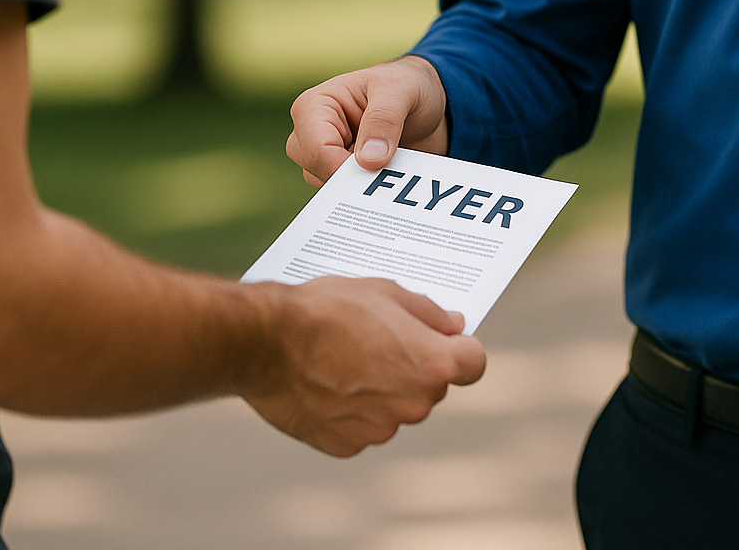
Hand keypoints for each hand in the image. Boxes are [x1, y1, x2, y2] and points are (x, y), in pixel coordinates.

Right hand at [239, 277, 485, 456]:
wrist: (265, 343)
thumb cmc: (326, 310)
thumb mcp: (385, 292)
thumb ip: (429, 313)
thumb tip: (453, 326)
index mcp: (433, 365)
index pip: (473, 364)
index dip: (459, 348)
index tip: (443, 339)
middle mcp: (414, 404)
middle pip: (431, 386)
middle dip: (414, 367)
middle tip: (378, 340)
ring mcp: (380, 429)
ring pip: (395, 408)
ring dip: (381, 390)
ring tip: (344, 360)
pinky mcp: (346, 445)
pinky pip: (361, 427)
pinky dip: (351, 411)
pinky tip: (326, 384)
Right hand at [287, 56, 448, 184]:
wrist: (429, 103)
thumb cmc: (407, 84)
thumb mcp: (401, 91)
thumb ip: (384, 119)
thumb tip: (369, 160)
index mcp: (315, 105)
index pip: (316, 148)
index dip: (343, 166)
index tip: (377, 167)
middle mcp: (313, 132)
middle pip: (315, 171)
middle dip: (351, 177)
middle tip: (387, 170)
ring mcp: (327, 156)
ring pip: (330, 188)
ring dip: (364, 185)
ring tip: (393, 167)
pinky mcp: (344, 173)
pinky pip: (347, 195)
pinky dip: (370, 191)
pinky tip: (391, 179)